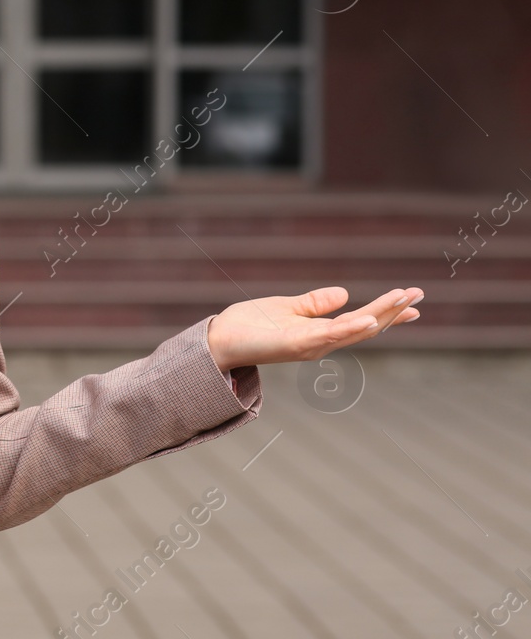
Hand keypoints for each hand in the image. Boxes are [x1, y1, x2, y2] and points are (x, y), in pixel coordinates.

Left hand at [206, 286, 422, 371]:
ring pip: (352, 329)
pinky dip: (349, 329)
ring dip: (379, 315)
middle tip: (419, 294)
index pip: (361, 320)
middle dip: (392, 311)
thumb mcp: (287, 308)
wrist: (218, 340)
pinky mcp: (294, 345)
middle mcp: (320, 342)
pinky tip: (368, 319)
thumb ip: (314, 304)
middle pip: (364, 325)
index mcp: (320, 332)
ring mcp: (309, 345)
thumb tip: (344, 293)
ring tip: (404, 301)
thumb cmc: (249, 326)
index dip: (387, 309)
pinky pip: (327, 336)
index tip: (412, 298)